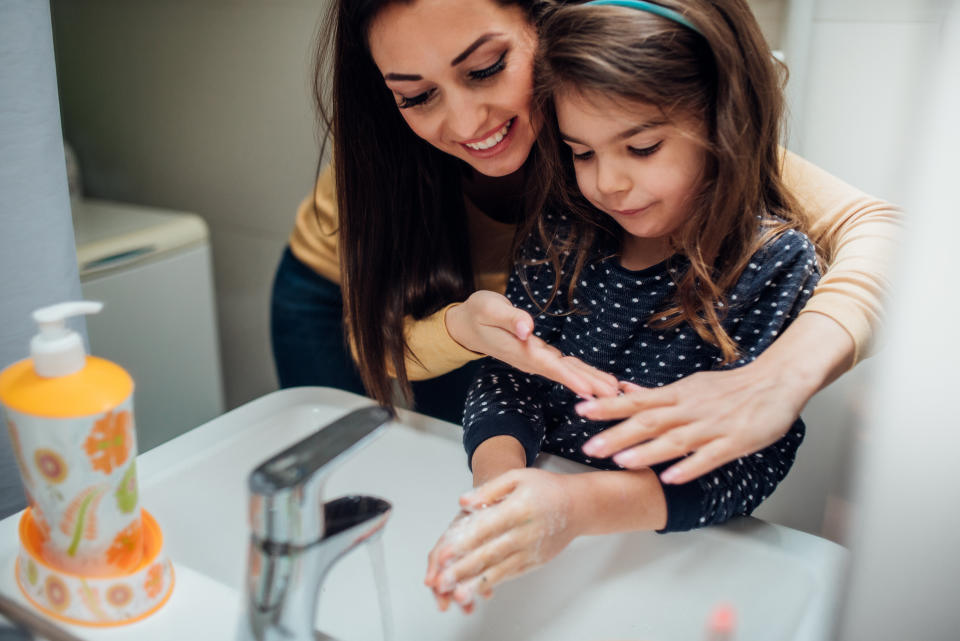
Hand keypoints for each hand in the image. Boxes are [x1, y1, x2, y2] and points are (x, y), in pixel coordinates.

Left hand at [423, 469, 578, 611]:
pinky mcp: (534, 562)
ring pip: (499, 569)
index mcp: (519, 508)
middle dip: (463, 569)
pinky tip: (476, 588)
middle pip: (490, 553)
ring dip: (475, 582)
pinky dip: (491, 583)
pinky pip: (510, 574)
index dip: (463, 542)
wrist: (578, 506)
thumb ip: (489, 489)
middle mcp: (526, 533)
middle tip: (441, 581)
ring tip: (456, 593)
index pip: (486, 528)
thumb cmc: (547, 488)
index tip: (443, 553)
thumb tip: (463, 502)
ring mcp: (531, 550)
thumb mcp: (518, 476)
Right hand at [446, 291, 617, 398]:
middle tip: (613, 395)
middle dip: (588, 384)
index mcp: (520, 349)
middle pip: (563, 373)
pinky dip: (581, 373)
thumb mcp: (489, 309)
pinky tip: (595, 380)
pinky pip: (563, 366)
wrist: (466, 325)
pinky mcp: (539, 355)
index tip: (589, 390)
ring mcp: (535, 359)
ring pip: (566, 371)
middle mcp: (529, 359)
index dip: (569, 378)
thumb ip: (510, 318)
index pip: (548, 366)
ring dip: (589, 381)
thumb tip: (527, 328)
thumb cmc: (477, 313)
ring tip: (613, 390)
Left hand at [577, 363, 805, 484]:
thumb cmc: (731, 387)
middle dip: (617, 435)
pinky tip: (670, 478)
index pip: (637, 401)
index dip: (608, 407)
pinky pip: (708, 457)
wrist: (776, 381)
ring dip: (647, 451)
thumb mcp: (691, 385)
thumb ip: (657, 394)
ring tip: (621, 462)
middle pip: (649, 421)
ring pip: (675, 440)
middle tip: (588, 448)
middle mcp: (690, 409)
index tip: (581, 411)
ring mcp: (711, 426)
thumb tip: (625, 390)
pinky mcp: (734, 442)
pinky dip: (689, 467)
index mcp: (678, 395)